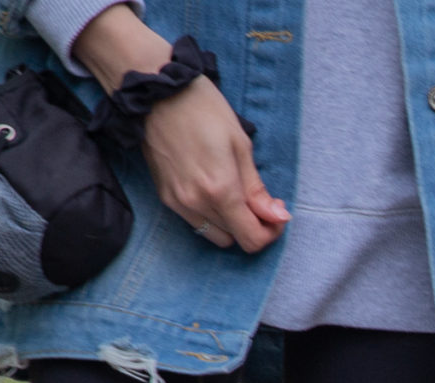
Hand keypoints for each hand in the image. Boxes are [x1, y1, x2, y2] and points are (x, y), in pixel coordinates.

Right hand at [75, 4, 287, 252]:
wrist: (156, 92)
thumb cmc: (202, 110)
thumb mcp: (241, 145)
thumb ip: (257, 189)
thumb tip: (278, 218)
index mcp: (220, 191)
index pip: (252, 239)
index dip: (271, 232)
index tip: (276, 213)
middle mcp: (196, 204)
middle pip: (236, 239)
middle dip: (254, 226)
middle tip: (261, 201)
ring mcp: (178, 203)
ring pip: (215, 235)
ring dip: (232, 224)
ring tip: (238, 195)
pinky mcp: (165, 196)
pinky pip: (196, 222)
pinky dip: (212, 216)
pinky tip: (216, 191)